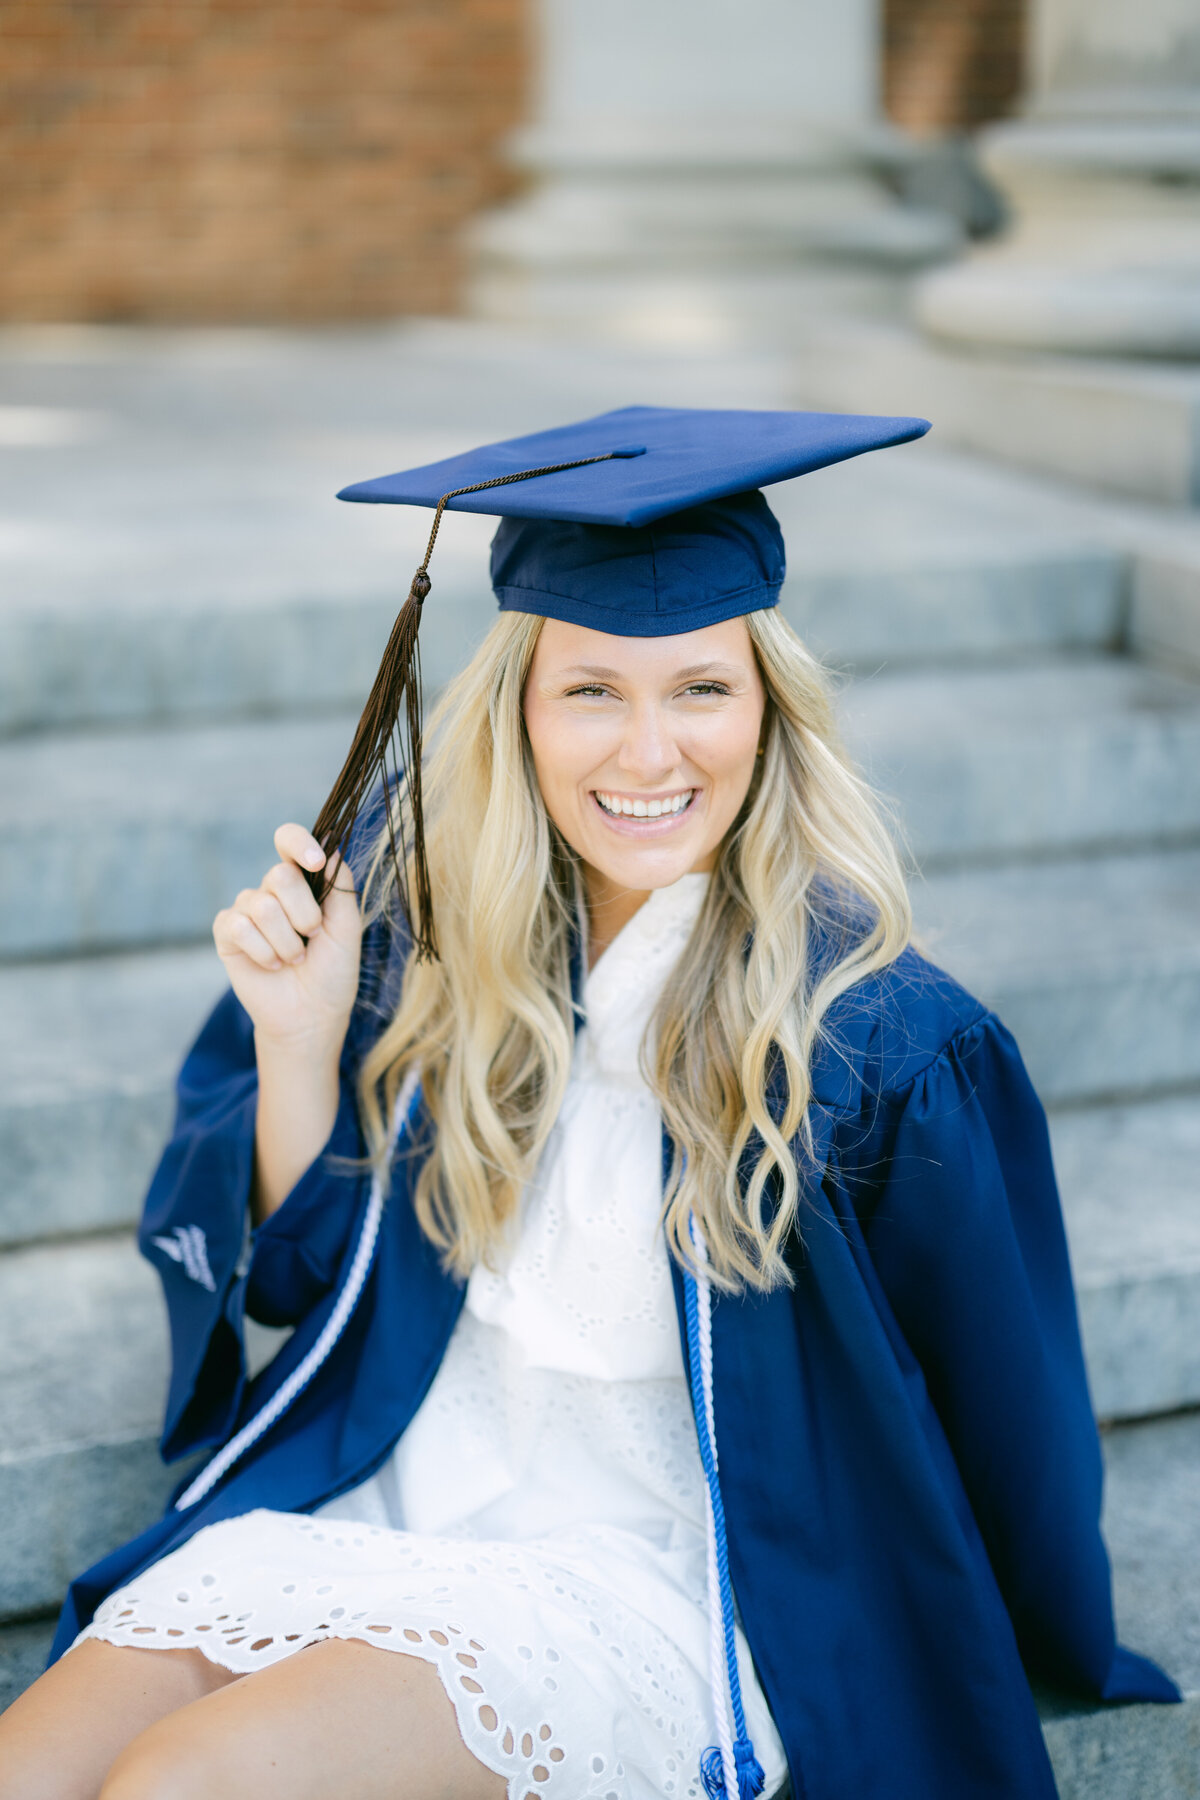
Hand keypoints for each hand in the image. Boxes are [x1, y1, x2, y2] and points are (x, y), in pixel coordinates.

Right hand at [213, 824, 362, 1058]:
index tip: (315, 862)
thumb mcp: (347, 927)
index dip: (298, 843)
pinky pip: (239, 927)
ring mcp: (247, 910)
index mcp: (303, 882)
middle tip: (312, 938)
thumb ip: (341, 886)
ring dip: (287, 942)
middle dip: (304, 913)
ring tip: (295, 959)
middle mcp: (272, 890)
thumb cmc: (333, 972)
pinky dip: (264, 952)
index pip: (289, 840)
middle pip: (280, 875)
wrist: (312, 1015)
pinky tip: (274, 965)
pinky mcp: (227, 933)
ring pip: (262, 906)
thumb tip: (332, 848)